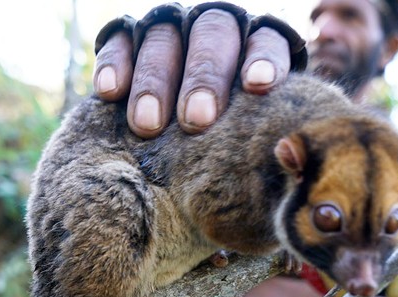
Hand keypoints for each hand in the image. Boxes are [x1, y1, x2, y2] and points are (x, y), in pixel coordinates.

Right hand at [93, 6, 294, 137]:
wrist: (182, 127)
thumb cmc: (228, 142)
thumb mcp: (248, 137)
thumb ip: (261, 139)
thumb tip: (286, 167)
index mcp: (255, 45)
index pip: (266, 41)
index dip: (263, 60)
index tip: (258, 87)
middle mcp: (215, 28)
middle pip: (213, 34)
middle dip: (205, 76)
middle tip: (197, 120)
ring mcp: (172, 28)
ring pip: (164, 37)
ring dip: (155, 80)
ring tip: (147, 125)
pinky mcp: (130, 37)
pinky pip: (120, 40)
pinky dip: (116, 64)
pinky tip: (111, 93)